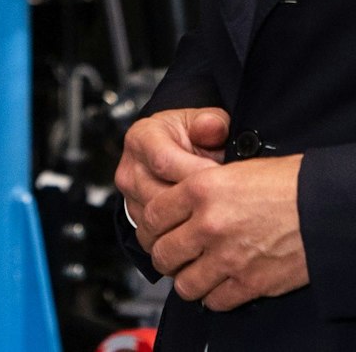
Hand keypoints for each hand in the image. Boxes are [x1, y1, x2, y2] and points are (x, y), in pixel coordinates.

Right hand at [117, 107, 230, 246]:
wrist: (176, 151)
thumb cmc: (190, 136)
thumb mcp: (203, 122)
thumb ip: (210, 123)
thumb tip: (211, 126)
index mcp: (142, 138)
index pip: (163, 161)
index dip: (195, 172)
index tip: (222, 179)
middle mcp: (130, 167)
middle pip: (159, 194)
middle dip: (195, 200)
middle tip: (225, 202)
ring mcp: (130, 195)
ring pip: (159, 218)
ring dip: (189, 219)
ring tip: (217, 214)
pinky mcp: (137, 216)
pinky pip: (158, 232)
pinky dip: (181, 233)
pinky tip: (203, 228)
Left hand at [143, 154, 308, 312]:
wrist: (328, 206)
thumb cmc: (292, 183)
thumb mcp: (238, 168)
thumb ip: (206, 186)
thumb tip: (185, 199)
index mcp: (202, 188)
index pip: (152, 215)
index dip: (150, 226)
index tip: (155, 231)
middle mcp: (209, 223)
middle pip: (162, 252)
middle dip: (165, 255)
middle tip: (173, 253)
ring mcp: (228, 256)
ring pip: (184, 283)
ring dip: (188, 279)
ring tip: (196, 271)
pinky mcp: (249, 282)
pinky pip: (215, 300)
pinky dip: (215, 296)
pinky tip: (222, 283)